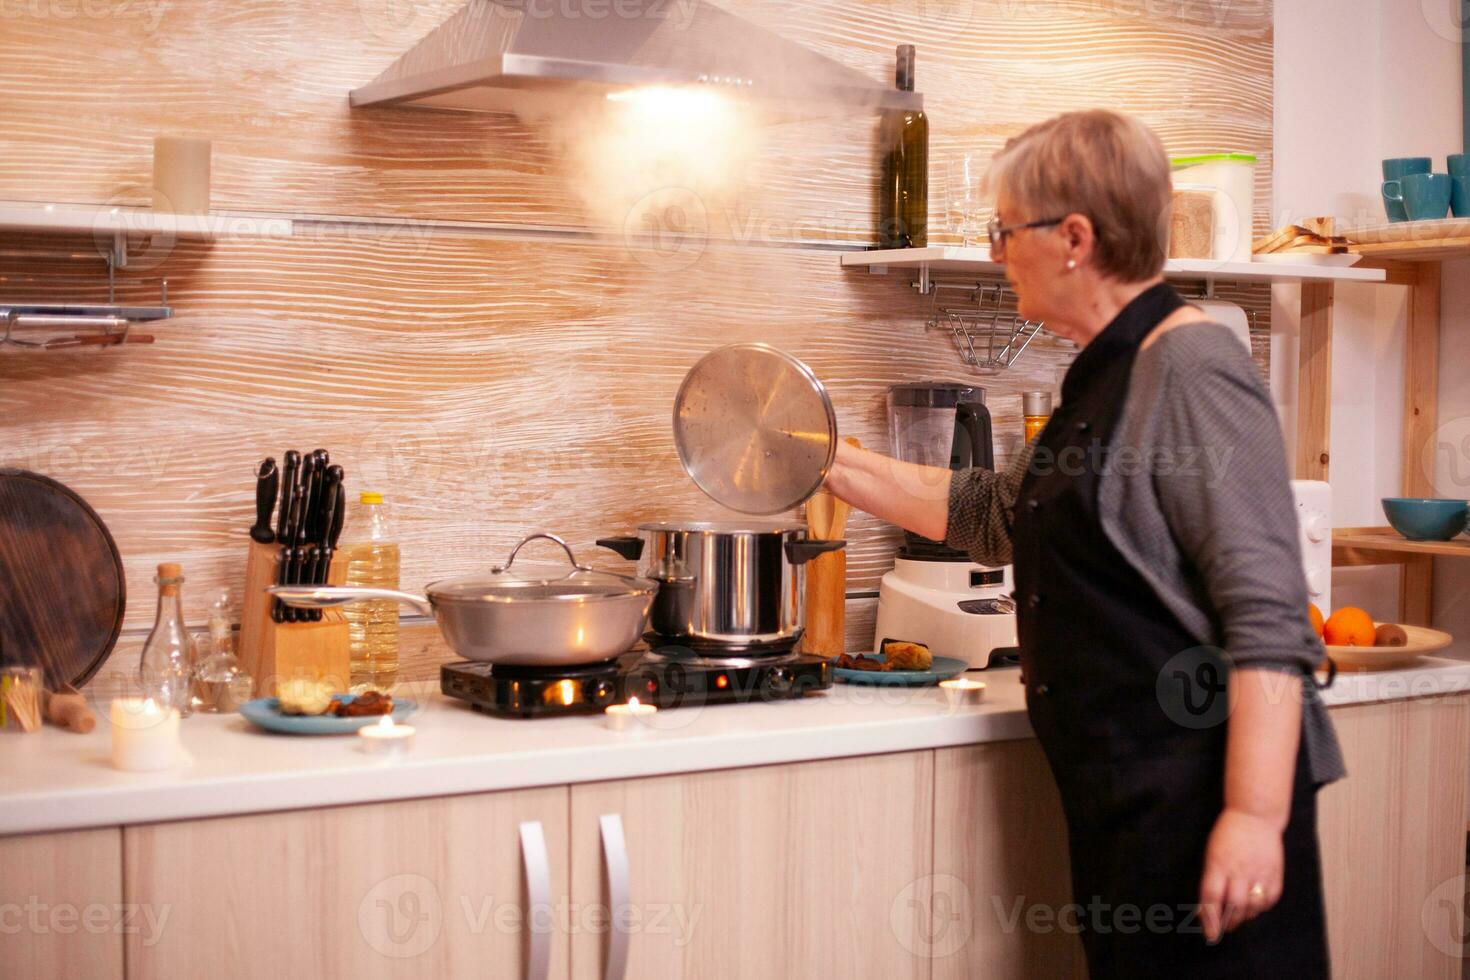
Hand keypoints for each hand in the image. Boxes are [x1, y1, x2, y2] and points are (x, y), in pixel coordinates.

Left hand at [1197, 807, 1283, 942]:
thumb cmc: (1227, 835)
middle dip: (1227, 922)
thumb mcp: (1211, 854)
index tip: (1209, 935)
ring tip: (1238, 918)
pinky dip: (1260, 908)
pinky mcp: (1275, 875)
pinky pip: (1268, 901)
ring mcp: (1259, 873)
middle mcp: (1239, 870)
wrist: (1255, 816)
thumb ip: (1211, 879)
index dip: (1209, 919)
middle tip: (1224, 928)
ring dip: (1244, 917)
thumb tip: (1208, 908)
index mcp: (1218, 863)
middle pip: (1233, 906)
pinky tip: (1254, 906)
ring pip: (1252, 907)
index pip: (1211, 897)